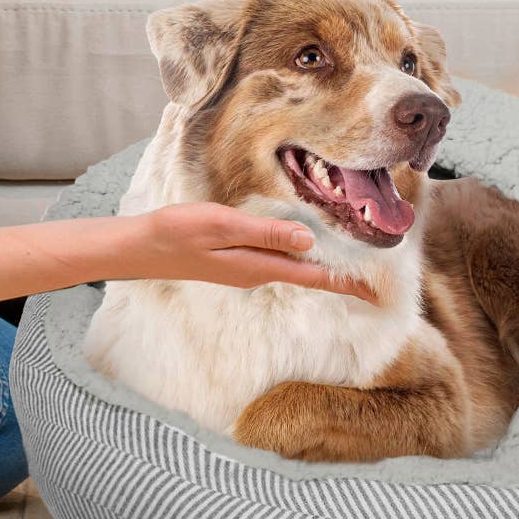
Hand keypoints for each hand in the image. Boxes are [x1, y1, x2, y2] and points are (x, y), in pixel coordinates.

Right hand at [117, 203, 379, 304]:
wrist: (141, 247)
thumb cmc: (179, 233)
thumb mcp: (224, 227)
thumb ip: (265, 234)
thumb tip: (308, 242)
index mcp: (258, 267)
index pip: (313, 277)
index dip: (345, 282)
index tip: (377, 291)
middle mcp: (256, 272)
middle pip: (308, 275)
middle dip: (340, 276)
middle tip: (374, 276)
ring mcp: (244, 267)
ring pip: (292, 267)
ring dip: (320, 266)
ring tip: (348, 261)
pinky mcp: (233, 258)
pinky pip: (275, 259)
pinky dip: (296, 255)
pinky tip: (302, 245)